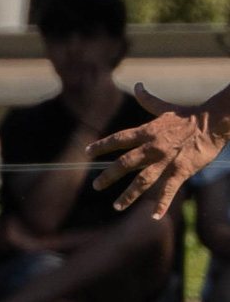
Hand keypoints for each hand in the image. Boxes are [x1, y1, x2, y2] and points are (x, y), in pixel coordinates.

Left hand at [86, 85, 227, 217]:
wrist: (214, 121)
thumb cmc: (189, 115)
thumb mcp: (164, 108)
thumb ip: (148, 100)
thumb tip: (137, 85)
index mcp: (147, 131)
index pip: (119, 139)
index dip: (102, 145)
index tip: (87, 152)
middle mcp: (152, 146)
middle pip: (125, 163)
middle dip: (109, 175)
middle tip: (96, 186)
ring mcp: (166, 160)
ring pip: (143, 180)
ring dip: (129, 194)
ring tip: (116, 206)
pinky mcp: (182, 170)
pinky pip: (169, 189)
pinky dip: (162, 203)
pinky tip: (153, 216)